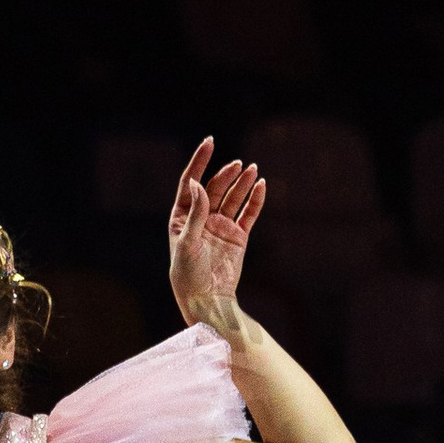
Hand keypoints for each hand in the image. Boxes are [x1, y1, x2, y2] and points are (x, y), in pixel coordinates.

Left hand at [169, 136, 264, 336]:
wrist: (207, 300)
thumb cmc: (188, 274)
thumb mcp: (187, 242)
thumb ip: (195, 212)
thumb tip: (197, 183)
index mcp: (182, 217)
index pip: (191, 182)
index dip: (199, 161)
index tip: (210, 142)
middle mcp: (202, 219)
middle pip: (215, 188)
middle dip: (226, 174)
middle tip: (238, 165)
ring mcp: (221, 227)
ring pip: (233, 198)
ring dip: (242, 183)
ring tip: (253, 169)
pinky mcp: (238, 237)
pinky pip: (249, 214)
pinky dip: (255, 200)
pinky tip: (261, 186)